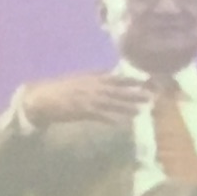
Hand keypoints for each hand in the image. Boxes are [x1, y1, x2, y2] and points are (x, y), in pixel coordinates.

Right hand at [16, 71, 150, 129]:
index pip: (118, 77)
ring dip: (128, 107)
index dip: (134, 80)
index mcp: (94, 77)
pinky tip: (123, 123)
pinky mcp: (83, 111)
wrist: (43, 97)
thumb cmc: (63, 87)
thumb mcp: (82, 77)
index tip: (148, 82)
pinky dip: (112, 119)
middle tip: (152, 97)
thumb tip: (113, 73)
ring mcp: (89, 99)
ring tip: (142, 110)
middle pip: (119, 90)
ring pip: (113, 103)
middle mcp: (94, 86)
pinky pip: (101, 116)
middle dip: (136, 93)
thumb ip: (97, 76)